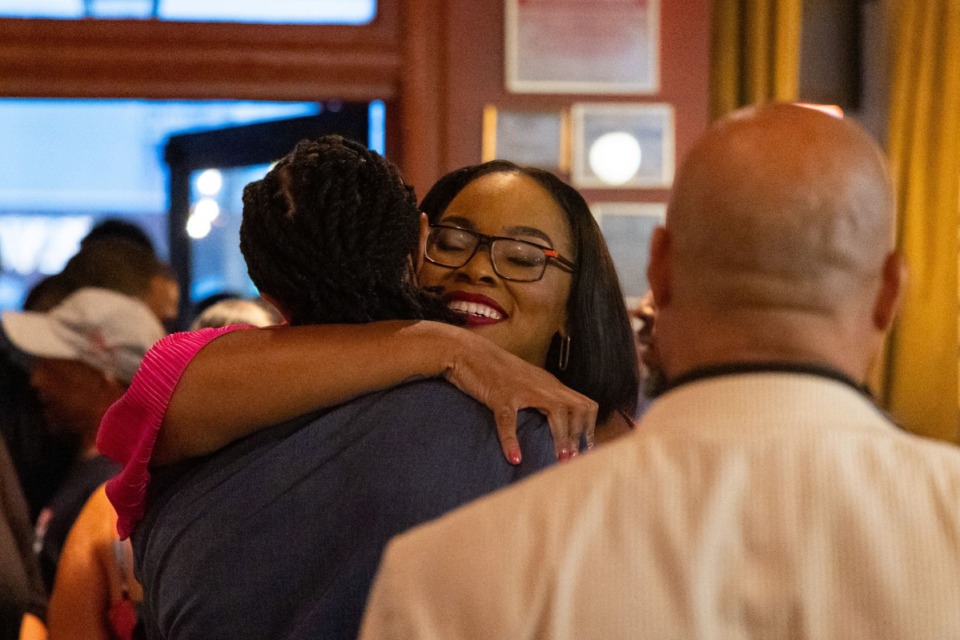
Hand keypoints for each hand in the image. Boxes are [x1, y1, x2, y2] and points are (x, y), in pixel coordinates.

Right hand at [442, 331, 597, 463]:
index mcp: (550, 385)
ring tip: (559, 459)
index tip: (585, 450)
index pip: (584, 404)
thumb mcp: (525, 382)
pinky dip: (512, 441)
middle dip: (579, 436)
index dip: (588, 428)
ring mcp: (522, 390)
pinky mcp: (499, 396)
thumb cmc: (494, 370)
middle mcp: (542, 386)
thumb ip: (540, 398)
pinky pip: (508, 420)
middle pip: (577, 408)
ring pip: (555, 412)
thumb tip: (551, 424)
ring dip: (560, 437)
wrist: (467, 352)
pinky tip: (515, 458)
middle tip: (573, 459)